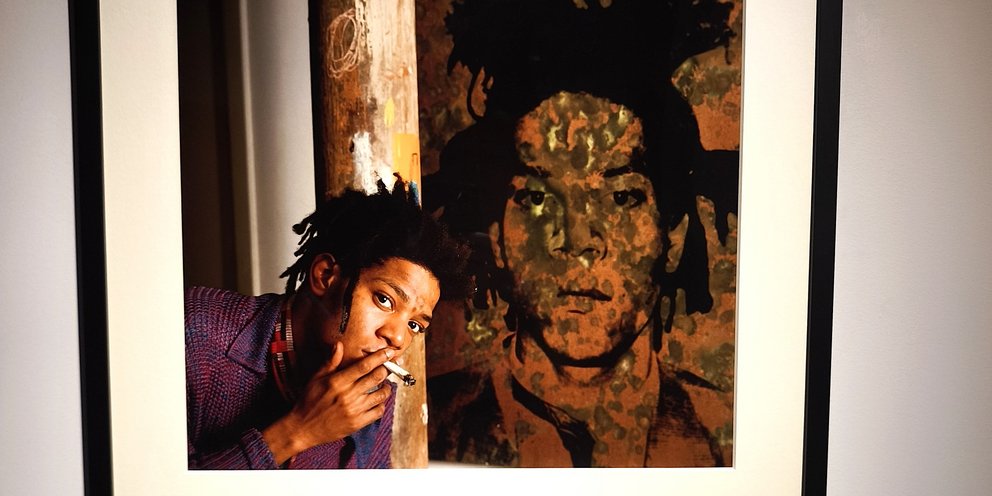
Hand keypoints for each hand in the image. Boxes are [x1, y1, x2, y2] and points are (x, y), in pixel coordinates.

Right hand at [262, 344, 393, 463]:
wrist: (303, 428)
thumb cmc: (309, 402)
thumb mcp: (316, 379)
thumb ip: (330, 362)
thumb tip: (339, 345)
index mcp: (338, 382)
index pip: (364, 366)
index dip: (379, 357)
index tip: (389, 352)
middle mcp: (348, 395)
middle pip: (376, 377)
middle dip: (386, 369)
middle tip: (390, 366)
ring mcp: (354, 410)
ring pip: (381, 395)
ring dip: (386, 387)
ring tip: (384, 384)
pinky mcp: (357, 423)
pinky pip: (378, 412)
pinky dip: (382, 404)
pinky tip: (378, 400)